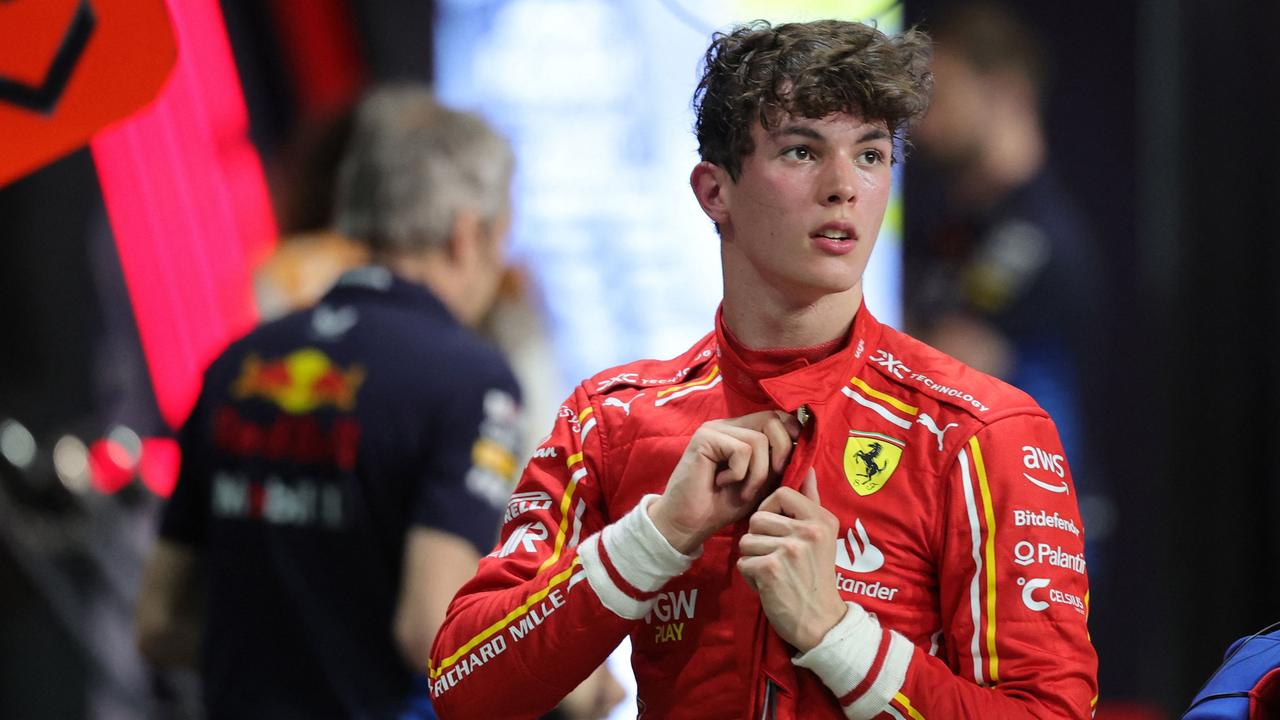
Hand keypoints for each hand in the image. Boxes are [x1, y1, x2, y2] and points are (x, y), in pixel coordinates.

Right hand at [648, 411, 800, 553]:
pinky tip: (722, 483)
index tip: (788, 466)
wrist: (688, 523)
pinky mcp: (705, 438)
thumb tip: (805, 447)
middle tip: (768, 479)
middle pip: (773, 419)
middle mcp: (729, 425)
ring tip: (741, 490)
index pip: (777, 417)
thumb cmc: (722, 505)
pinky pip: (742, 450)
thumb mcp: (760, 484)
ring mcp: (715, 429)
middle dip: (781, 452)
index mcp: (741, 431)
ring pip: (759, 440)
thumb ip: (778, 465)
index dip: (791, 437)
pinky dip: (740, 473)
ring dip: (758, 473)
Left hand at [736, 469, 847, 651]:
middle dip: (760, 539)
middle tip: (777, 559)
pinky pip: (743, 562)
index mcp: (821, 519)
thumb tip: (809, 469)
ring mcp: (789, 550)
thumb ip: (812, 502)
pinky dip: (750, 577)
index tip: (776, 529)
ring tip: (774, 572)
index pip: (780, 493)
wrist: (821, 622)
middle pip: (757, 518)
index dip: (770, 509)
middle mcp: (807, 531)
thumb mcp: (823, 537)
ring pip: (747, 541)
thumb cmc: (816, 577)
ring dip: (754, 559)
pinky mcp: (771, 569)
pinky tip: (768, 585)